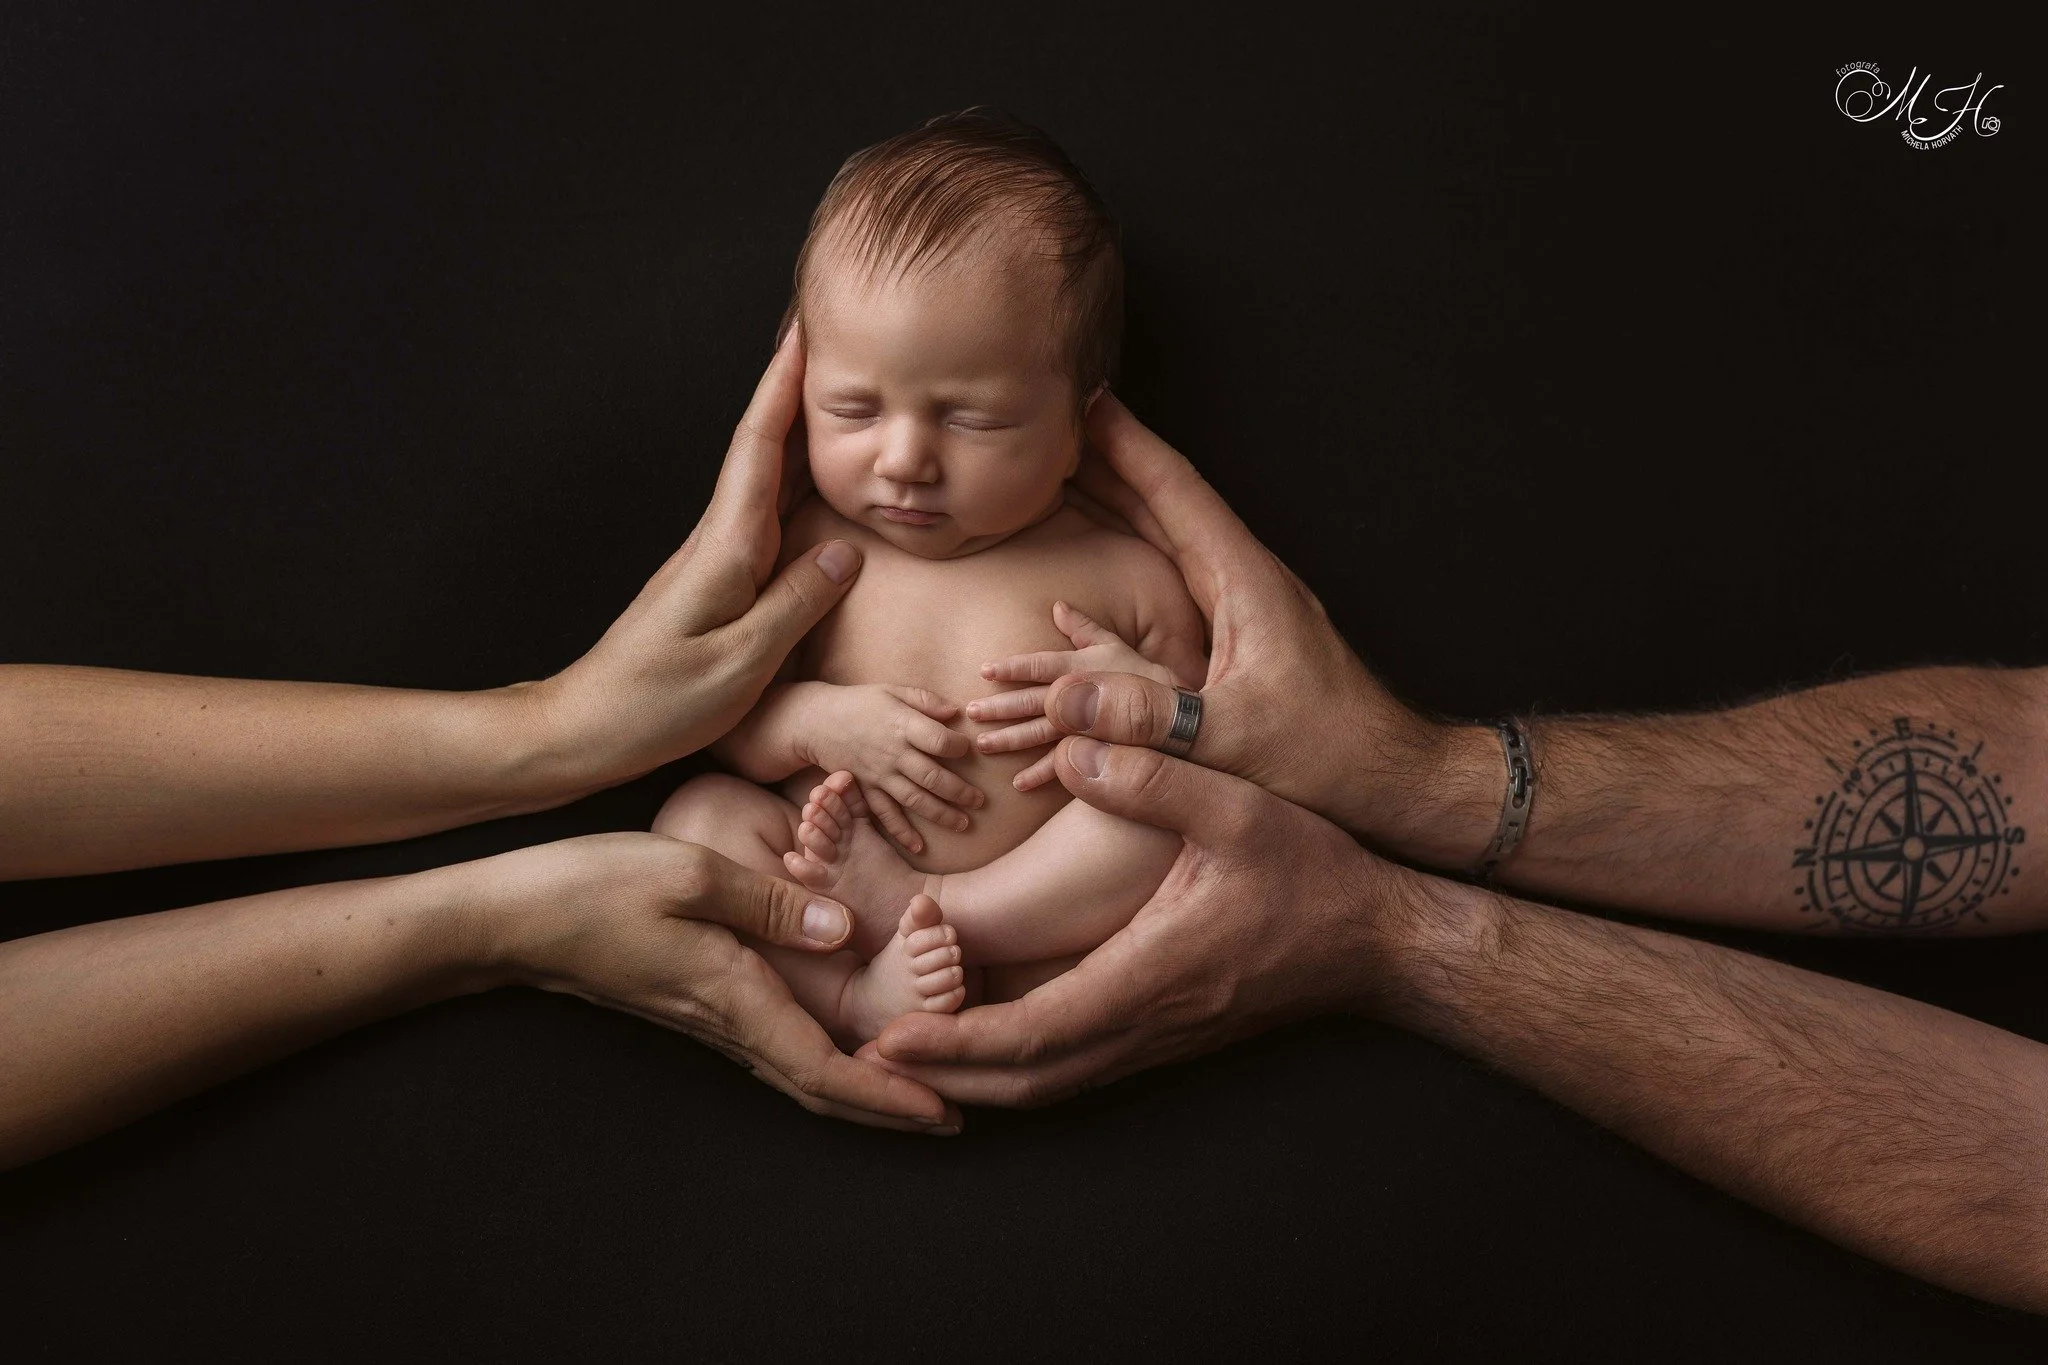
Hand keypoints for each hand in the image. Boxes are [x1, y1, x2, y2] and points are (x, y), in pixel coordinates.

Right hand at [480, 832, 957, 1131]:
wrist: (510, 920)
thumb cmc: (590, 888)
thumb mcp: (685, 872)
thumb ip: (768, 901)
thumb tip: (843, 931)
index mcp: (733, 997)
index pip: (824, 1069)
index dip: (890, 1096)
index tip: (944, 1113)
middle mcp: (726, 1022)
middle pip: (819, 1086)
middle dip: (889, 1108)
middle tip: (955, 1116)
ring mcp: (709, 1019)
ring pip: (798, 1070)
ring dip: (861, 1087)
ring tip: (918, 1086)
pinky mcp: (697, 1004)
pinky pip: (774, 1047)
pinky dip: (823, 1058)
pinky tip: (845, 1043)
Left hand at [526, 325, 865, 792]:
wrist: (586, 730)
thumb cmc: (656, 703)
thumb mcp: (741, 661)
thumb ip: (797, 602)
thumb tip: (847, 551)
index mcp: (725, 547)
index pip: (760, 446)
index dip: (784, 385)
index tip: (807, 329)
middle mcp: (718, 542)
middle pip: (765, 449)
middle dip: (797, 391)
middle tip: (834, 341)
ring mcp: (716, 562)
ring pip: (768, 481)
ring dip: (799, 432)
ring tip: (838, 397)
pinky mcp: (718, 586)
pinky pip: (768, 519)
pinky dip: (794, 486)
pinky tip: (815, 485)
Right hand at [800, 683, 983, 852]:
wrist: (817, 720)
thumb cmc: (860, 702)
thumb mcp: (893, 690)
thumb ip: (925, 700)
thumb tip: (956, 712)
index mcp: (902, 725)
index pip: (939, 741)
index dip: (959, 747)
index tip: (968, 750)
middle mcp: (892, 753)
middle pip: (932, 777)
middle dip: (960, 791)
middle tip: (980, 801)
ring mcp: (879, 775)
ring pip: (914, 799)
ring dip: (941, 814)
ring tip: (964, 823)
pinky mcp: (866, 789)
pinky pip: (884, 814)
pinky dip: (901, 832)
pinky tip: (919, 846)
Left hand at [867, 736, 1427, 1105]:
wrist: (1379, 940)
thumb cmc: (1313, 874)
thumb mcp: (1236, 806)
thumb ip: (1153, 774)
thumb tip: (1074, 743)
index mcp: (1148, 976)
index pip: (1031, 1033)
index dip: (953, 1040)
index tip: (887, 1037)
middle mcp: (1145, 1023)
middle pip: (1026, 1080)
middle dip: (945, 1076)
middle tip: (871, 1061)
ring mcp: (1158, 1035)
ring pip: (1051, 1082)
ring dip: (979, 1076)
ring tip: (914, 1056)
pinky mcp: (1168, 1029)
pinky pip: (1078, 1065)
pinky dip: (1022, 1064)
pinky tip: (992, 1039)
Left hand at [966, 601, 1179, 790]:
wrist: (1178, 713)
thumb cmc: (1140, 673)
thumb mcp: (1113, 644)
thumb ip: (1082, 627)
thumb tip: (1056, 605)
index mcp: (1081, 668)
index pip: (1041, 665)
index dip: (1013, 667)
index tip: (984, 670)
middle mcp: (1081, 696)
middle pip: (1033, 701)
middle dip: (999, 707)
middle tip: (969, 711)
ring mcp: (1087, 727)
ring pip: (1041, 734)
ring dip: (1010, 740)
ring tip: (982, 745)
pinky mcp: (1095, 751)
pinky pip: (1065, 765)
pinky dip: (1041, 775)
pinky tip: (1017, 783)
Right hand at [1032, 395, 1489, 863]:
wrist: (1395, 783)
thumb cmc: (1329, 761)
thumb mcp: (1231, 743)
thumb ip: (1150, 721)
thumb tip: (1066, 697)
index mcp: (1246, 583)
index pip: (1177, 492)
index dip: (1127, 444)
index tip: (1084, 399)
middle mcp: (1247, 582)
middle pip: (1168, 500)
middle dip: (1110, 457)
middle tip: (1053, 424)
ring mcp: (1248, 607)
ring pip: (1173, 533)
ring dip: (1122, 497)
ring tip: (1069, 469)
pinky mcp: (1244, 638)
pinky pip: (1178, 571)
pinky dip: (1138, 544)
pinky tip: (1115, 547)